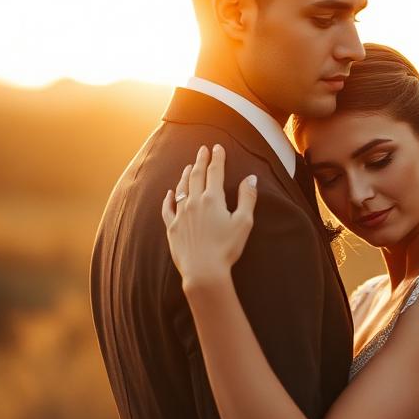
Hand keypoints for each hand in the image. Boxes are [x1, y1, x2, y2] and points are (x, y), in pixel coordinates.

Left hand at [162, 144, 257, 287]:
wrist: (203, 270)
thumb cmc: (226, 248)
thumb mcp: (244, 223)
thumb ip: (247, 198)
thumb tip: (251, 178)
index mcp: (213, 199)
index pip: (215, 172)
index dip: (217, 158)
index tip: (217, 147)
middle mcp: (194, 202)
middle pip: (197, 175)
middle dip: (201, 160)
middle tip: (202, 150)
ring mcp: (181, 214)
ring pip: (181, 188)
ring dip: (185, 175)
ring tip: (188, 166)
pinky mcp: (172, 227)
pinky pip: (168, 208)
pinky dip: (168, 198)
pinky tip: (170, 192)